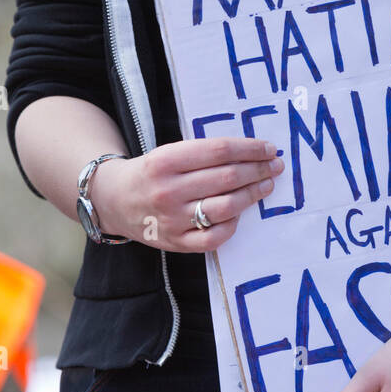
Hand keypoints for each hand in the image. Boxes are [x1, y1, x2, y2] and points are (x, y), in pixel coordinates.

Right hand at [89, 137, 283, 251]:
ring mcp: (173, 220)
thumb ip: (203, 152)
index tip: (268, 148)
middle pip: (227, 177)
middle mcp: (169, 190)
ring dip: (253, 194)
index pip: (220, 151)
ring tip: (266, 185)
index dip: (250, 149)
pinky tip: (240, 213)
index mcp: (166, 160)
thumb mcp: (169, 152)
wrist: (114, 200)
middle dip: (258, 170)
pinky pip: (214, 237)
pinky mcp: (176, 243)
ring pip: (226, 206)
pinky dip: (232, 224)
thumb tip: (249, 151)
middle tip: (275, 166)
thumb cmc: (151, 172)